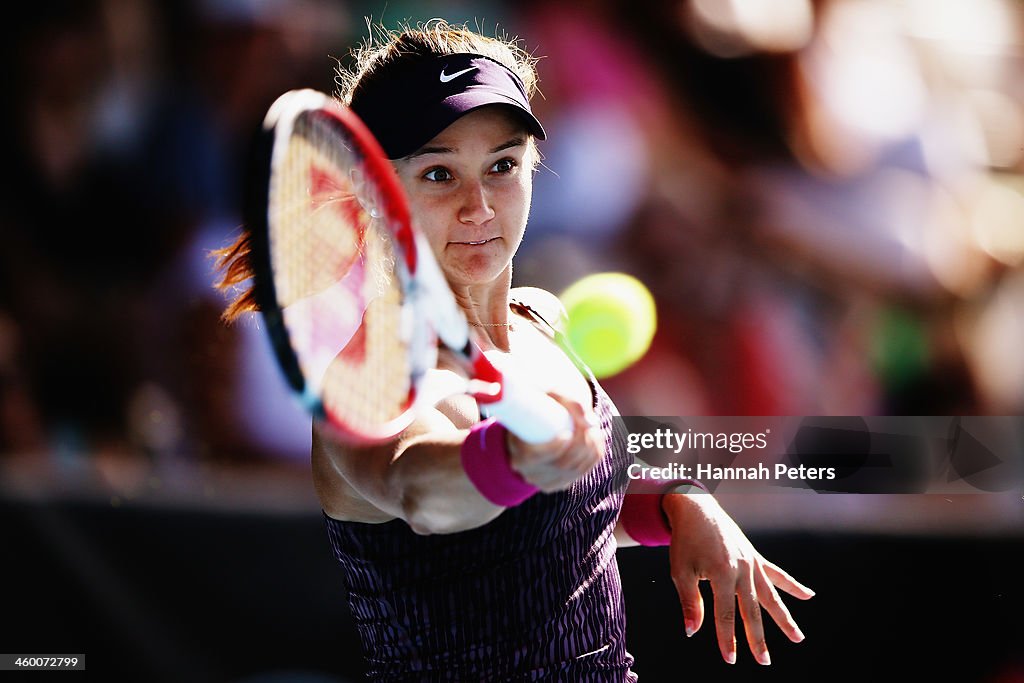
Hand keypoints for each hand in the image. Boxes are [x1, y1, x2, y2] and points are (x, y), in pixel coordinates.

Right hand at [506, 395, 603, 492]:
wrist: (532, 425)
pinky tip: (595, 443)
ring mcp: (545, 481)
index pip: (535, 457)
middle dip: (581, 446)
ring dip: (590, 450)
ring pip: (575, 470)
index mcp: (519, 454)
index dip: (553, 449)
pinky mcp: (559, 482)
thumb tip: (593, 423)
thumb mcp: (549, 397)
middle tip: (589, 427)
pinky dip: (592, 458)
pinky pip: (580, 474)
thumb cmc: (540, 406)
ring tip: (594, 431)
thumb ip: (570, 402)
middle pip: (561, 465)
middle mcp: (530, 473)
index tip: (567, 434)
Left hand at [661, 492, 813, 664]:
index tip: (730, 659)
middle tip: (765, 661)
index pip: (725, 614)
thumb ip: (688, 602)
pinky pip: (777, 573)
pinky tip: (809, 595)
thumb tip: (692, 632)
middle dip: (758, 637)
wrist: (696, 509)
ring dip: (785, 618)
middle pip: (752, 610)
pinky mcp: (755, 556)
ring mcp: (751, 562)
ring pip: (771, 595)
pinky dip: (793, 585)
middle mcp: (741, 569)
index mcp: (721, 573)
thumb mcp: (680, 571)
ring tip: (798, 638)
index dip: (727, 638)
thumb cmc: (685, 541)